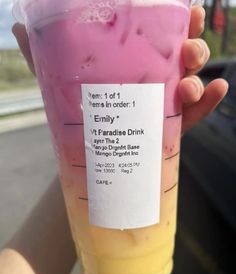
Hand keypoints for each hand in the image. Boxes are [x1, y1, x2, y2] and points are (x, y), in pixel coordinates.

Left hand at [12, 6, 227, 133]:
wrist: (87, 152)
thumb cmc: (79, 113)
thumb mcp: (60, 82)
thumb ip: (44, 56)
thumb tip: (20, 28)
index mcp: (133, 65)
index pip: (159, 39)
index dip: (177, 23)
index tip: (188, 12)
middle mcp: (152, 80)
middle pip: (180, 59)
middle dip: (192, 49)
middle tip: (187, 50)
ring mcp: (162, 105)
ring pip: (190, 85)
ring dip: (198, 78)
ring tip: (188, 84)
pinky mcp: (169, 129)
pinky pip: (193, 115)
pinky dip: (209, 102)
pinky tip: (219, 90)